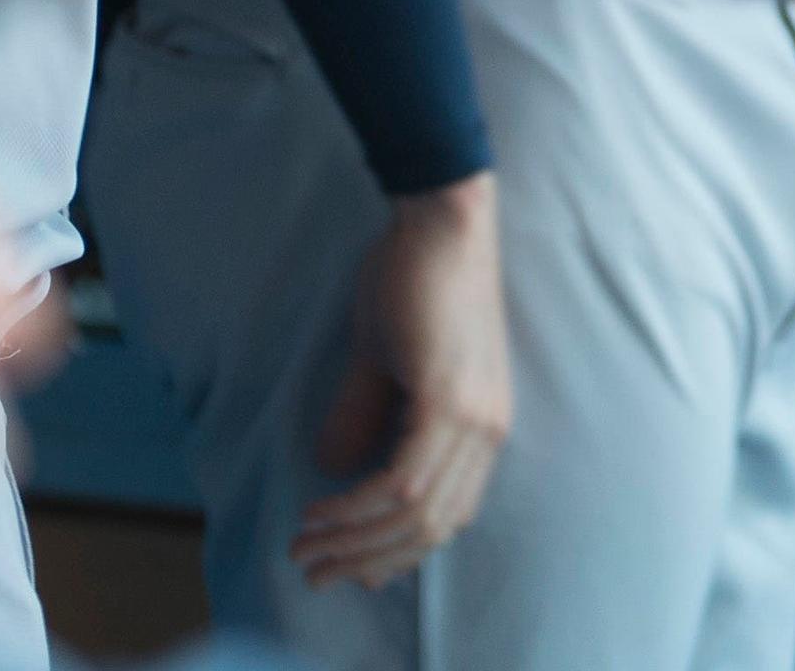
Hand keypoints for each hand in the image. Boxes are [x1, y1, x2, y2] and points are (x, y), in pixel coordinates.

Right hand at [293, 178, 515, 589]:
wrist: (441, 221)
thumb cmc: (414, 280)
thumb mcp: (387, 361)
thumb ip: (369, 415)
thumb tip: (337, 467)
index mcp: (484, 423)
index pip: (449, 514)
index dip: (398, 551)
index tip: (351, 570)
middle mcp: (489, 429)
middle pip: (433, 526)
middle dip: (369, 559)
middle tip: (314, 573)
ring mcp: (474, 417)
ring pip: (415, 512)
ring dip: (353, 541)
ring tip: (305, 551)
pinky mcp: (449, 401)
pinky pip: (402, 481)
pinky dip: (357, 508)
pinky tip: (319, 514)